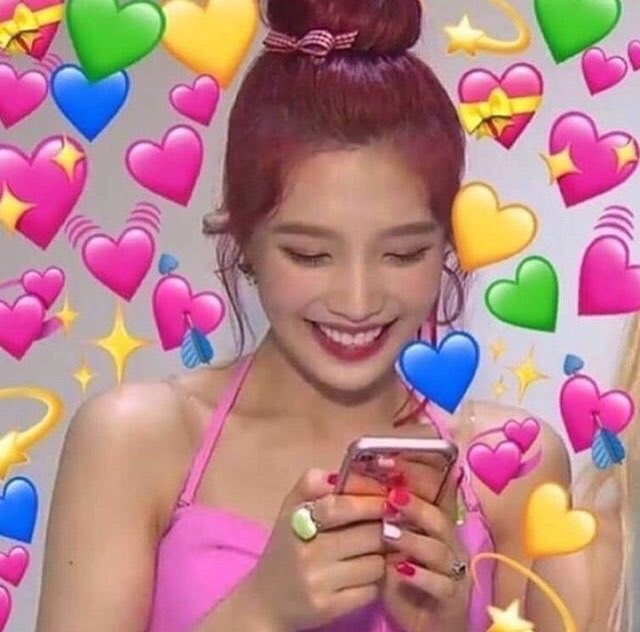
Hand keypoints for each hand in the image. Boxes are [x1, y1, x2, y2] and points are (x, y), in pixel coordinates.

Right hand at [247, 468, 388, 631]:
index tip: (388, 496)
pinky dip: (376, 580)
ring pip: (376, 562)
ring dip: (382, 555)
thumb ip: (312, 484)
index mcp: (298, 520)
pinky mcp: (331, 608)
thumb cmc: (286, 549)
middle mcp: (307, 551)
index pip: (340, 505)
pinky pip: (372, 588)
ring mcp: (318, 582)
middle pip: (368, 533)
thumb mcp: (290, 510)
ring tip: (377, 549)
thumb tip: (343, 473)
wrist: (266, 603)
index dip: (370, 499)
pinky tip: (368, 573)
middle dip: (384, 526)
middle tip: (393, 521)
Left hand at [380, 456, 470, 631]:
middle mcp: (448, 540)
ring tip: (387, 533)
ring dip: (413, 539)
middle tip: (391, 496)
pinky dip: (421, 576)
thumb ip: (379, 512)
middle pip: (439, 516)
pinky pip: (441, 584)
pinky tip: (399, 569)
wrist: (421, 618)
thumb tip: (347, 481)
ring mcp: (452, 568)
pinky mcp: (450, 596)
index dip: (418, 474)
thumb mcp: (389, 539)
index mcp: (434, 520)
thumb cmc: (400, 571)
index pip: (435, 489)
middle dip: (415, 504)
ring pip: (439, 549)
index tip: (391, 462)